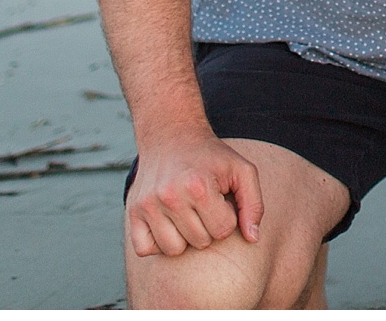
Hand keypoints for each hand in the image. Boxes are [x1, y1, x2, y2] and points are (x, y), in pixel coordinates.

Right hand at [125, 125, 264, 257]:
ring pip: (173, 250)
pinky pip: (145, 249)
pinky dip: (158, 243)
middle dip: (208, 226)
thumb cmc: (211, 157)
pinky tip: (168, 223)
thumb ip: (253, 204)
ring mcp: (147, 205)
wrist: (171, 135)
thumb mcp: (241, 170)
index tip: (220, 198)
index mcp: (198, 185)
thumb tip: (252, 238)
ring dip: (185, 237)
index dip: (227, 215)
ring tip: (187, 213)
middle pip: (200, 242)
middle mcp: (169, 196)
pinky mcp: (132, 211)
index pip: (223, 230)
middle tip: (203, 203)